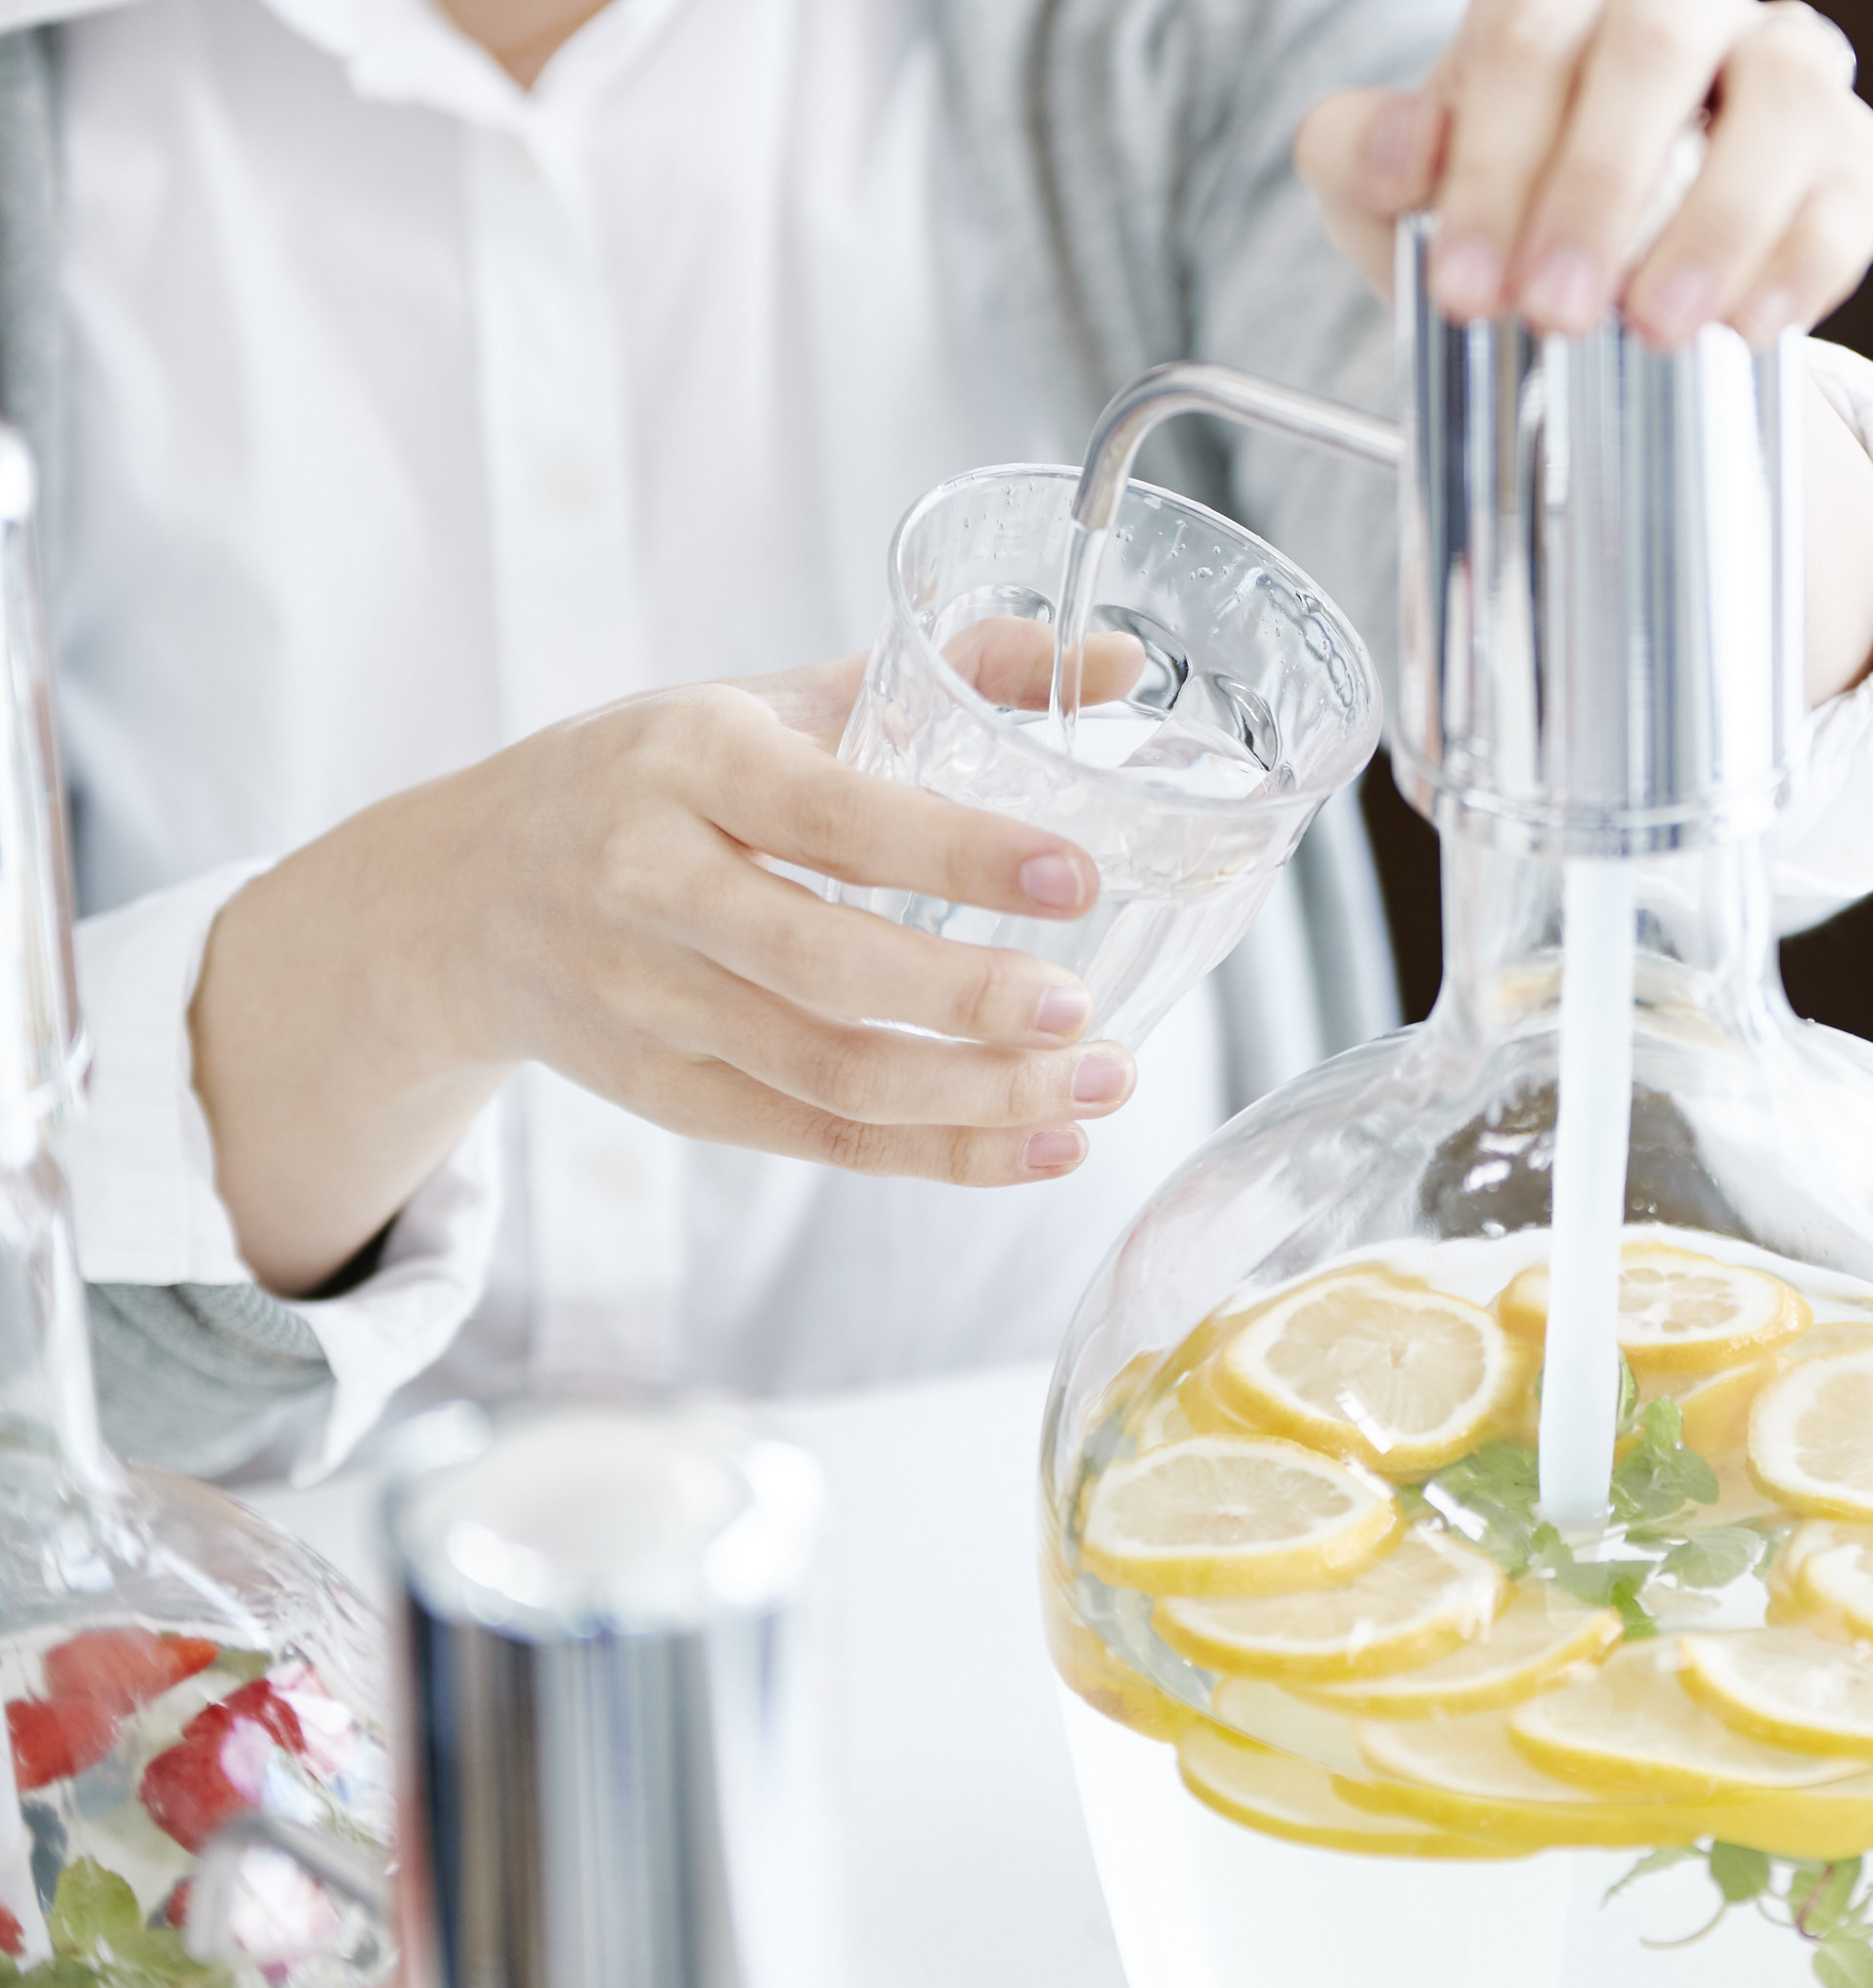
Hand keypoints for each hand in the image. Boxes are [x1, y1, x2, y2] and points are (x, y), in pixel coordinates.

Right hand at [193, 627, 1147, 1294]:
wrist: (458, 897)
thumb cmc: (652, 779)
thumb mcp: (768, 702)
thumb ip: (943, 679)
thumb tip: (1127, 660)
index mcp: (690, 762)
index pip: (834, 815)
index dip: (957, 853)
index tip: (1075, 875)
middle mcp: (653, 884)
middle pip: (822, 967)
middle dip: (967, 1002)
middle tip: (1087, 1013)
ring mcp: (650, 1003)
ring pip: (826, 1075)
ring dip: (976, 1099)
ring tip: (1098, 1089)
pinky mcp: (662, 1094)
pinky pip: (813, 1140)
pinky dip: (935, 1155)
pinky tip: (1037, 1147)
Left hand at [1297, 0, 1872, 348]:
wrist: (1595, 295)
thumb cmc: (1497, 213)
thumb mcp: (1393, 191)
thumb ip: (1361, 155)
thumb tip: (1403, 151)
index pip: (1530, 38)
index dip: (1494, 166)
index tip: (1466, 289)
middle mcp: (1686, 6)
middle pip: (1654, 47)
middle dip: (1599, 189)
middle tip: (1558, 309)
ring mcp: (1781, 70)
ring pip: (1783, 99)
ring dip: (1718, 221)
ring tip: (1658, 325)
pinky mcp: (1851, 159)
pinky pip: (1852, 191)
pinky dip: (1804, 262)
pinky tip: (1746, 328)